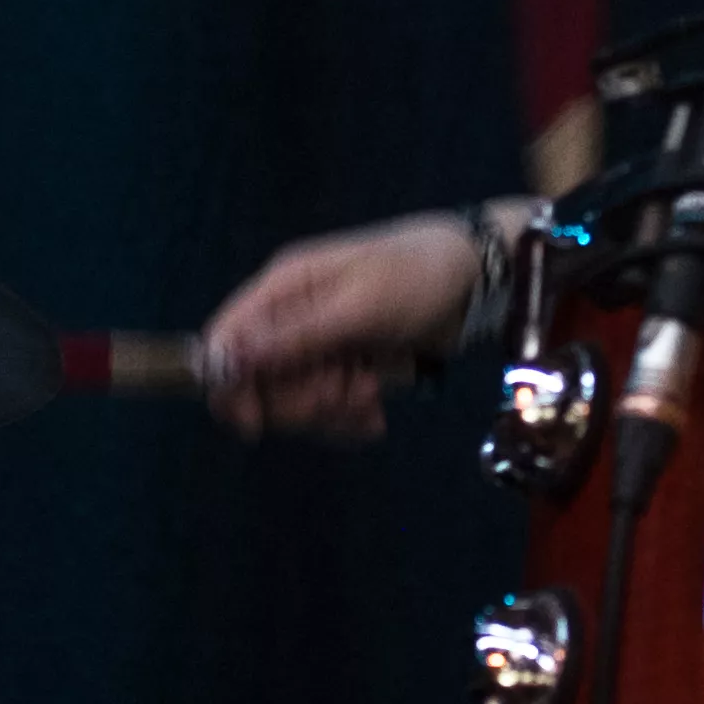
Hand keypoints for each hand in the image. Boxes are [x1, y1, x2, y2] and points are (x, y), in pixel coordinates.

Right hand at [202, 212, 477, 439]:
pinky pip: (327, 410)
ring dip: (332, 410)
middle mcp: (292, 317)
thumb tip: (228, 359)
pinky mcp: (346, 368)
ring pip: (295, 402)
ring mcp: (319, 345)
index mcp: (283, 287)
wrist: (479, 278)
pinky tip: (377, 414)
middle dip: (301, 399)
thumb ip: (296, 334)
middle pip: (259, 383)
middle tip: (345, 390)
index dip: (228, 386)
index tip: (252, 425)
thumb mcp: (360, 305)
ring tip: (372, 393)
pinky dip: (350, 418)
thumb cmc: (419, 277)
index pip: (225, 341)